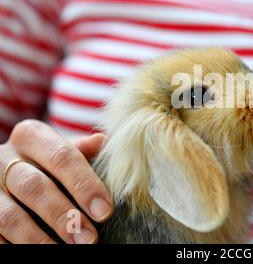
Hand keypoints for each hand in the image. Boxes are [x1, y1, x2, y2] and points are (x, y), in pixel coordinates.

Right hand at [0, 120, 113, 243]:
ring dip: (39, 238)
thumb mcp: (61, 148)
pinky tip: (39, 253)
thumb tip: (102, 141)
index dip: (85, 185)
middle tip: (89, 238)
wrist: (8, 169)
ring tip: (65, 251)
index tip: (105, 211)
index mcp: (31, 137)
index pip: (62, 156)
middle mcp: (4, 158)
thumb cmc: (46, 159)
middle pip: (35, 187)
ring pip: (10, 216)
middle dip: (64, 216)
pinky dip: (15, 246)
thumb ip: (80, 149)